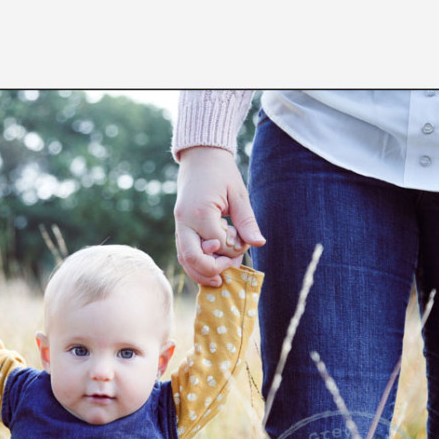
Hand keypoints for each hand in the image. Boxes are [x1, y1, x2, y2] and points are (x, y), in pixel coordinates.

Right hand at [174, 146, 264, 285]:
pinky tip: (209, 269)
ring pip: (184, 259)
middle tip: (229, 270)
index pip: (218, 244)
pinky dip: (195, 265)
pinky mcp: (179, 228)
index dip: (233, 249)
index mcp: (201, 212)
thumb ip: (247, 221)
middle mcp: (185, 222)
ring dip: (201, 273)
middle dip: (212, 270)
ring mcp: (179, 226)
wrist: (199, 157)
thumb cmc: (221, 172)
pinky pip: (183, 253)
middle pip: (192, 258)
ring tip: (218, 281)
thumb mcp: (239, 194)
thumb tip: (259, 243)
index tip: (244, 243)